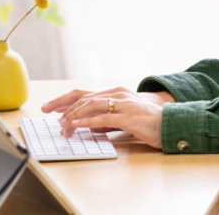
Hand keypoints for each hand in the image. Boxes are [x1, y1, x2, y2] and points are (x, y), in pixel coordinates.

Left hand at [42, 87, 174, 149]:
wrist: (172, 122)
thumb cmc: (148, 121)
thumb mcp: (123, 117)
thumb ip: (106, 119)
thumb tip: (87, 124)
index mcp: (114, 93)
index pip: (84, 94)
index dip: (65, 100)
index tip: (50, 107)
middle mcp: (116, 94)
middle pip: (82, 96)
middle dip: (62, 104)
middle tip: (46, 112)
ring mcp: (122, 103)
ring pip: (90, 105)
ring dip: (72, 115)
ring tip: (61, 124)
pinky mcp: (128, 116)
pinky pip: (103, 117)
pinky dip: (87, 120)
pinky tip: (76, 124)